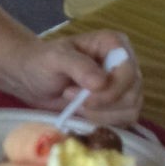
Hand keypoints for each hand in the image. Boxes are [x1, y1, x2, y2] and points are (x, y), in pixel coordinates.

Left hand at [10, 32, 141, 124]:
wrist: (32, 80)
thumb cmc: (41, 63)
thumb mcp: (53, 58)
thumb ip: (77, 65)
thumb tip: (101, 83)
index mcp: (113, 44)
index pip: (129, 70)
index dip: (111, 89)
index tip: (82, 96)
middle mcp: (124, 63)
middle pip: (132, 93)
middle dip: (101, 103)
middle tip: (70, 96)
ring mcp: (125, 85)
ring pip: (131, 109)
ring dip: (101, 114)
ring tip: (75, 104)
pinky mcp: (120, 104)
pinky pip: (125, 120)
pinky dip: (103, 122)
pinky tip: (82, 114)